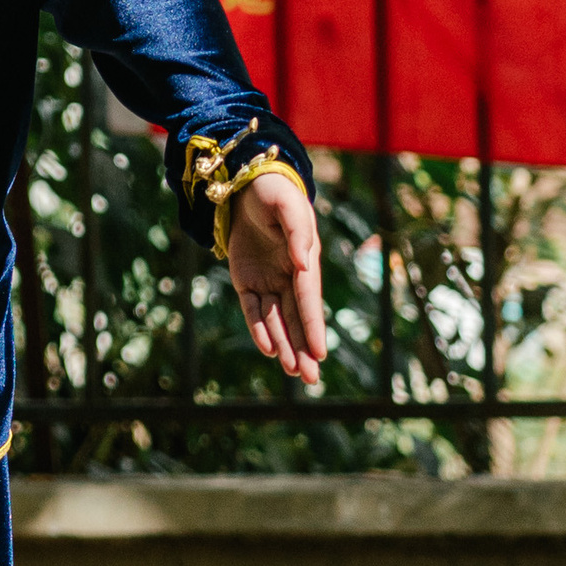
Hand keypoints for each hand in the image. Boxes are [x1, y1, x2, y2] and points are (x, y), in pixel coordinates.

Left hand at [228, 173, 325, 386]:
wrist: (247, 186)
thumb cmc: (275, 194)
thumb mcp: (288, 207)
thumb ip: (297, 233)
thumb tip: (302, 264)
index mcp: (305, 261)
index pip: (308, 300)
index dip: (313, 327)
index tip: (319, 353)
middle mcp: (289, 276)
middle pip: (296, 318)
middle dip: (303, 349)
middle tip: (311, 380)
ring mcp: (268, 280)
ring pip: (276, 320)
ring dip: (284, 345)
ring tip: (293, 372)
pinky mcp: (246, 281)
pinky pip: (253, 310)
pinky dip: (259, 329)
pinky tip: (268, 349)